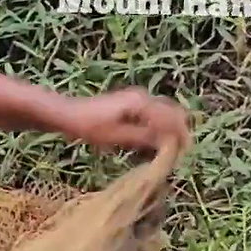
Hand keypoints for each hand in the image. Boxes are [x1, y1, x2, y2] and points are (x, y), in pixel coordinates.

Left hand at [57, 87, 191, 156]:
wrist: (67, 113)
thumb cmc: (89, 126)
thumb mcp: (117, 136)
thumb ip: (144, 138)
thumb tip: (168, 143)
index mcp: (141, 103)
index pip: (172, 118)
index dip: (180, 136)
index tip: (183, 154)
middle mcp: (143, 97)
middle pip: (173, 112)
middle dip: (178, 131)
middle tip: (178, 153)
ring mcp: (137, 98)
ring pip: (164, 112)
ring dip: (169, 129)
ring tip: (169, 150)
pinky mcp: (131, 103)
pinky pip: (153, 114)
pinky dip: (158, 126)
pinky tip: (154, 142)